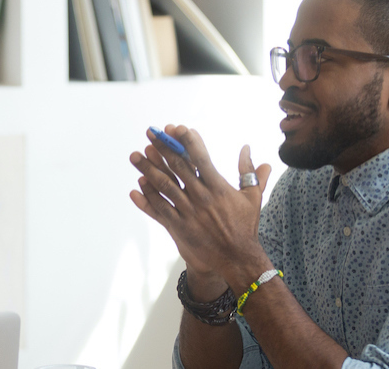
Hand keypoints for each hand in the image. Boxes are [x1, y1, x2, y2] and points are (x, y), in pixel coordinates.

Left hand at [129, 125, 273, 293]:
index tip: (176, 128)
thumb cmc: (245, 226)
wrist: (236, 259)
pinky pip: (159, 210)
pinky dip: (147, 198)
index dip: (187, 141)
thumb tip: (247, 148)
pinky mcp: (178, 227)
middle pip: (177, 167)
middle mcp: (201, 198)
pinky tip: (137, 186)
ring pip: (164, 186)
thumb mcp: (252, 198)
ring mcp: (187, 213)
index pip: (200, 158)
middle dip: (162, 148)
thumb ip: (249, 172)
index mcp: (218, 187)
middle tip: (150, 134)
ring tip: (136, 155)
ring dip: (148, 169)